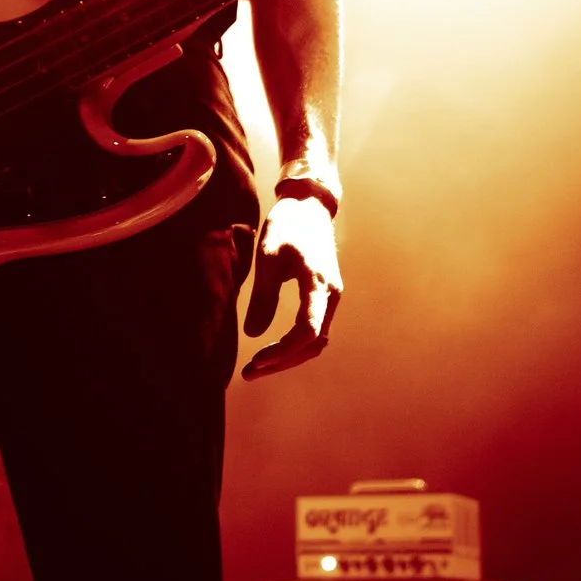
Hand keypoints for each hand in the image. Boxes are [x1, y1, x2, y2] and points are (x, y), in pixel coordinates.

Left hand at [242, 193, 340, 378]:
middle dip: (282, 361)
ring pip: (315, 341)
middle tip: (249, 373)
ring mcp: (330, 297)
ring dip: (289, 357)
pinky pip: (314, 330)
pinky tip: (272, 351)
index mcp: (318, 284)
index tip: (256, 360)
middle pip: (312, 344)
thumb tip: (252, 333)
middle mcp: (330, 295)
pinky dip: (295, 345)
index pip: (307, 332)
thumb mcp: (268, 256)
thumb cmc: (287, 227)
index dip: (283, 351)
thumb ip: (263, 296)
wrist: (309, 207)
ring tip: (257, 367)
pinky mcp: (325, 297)